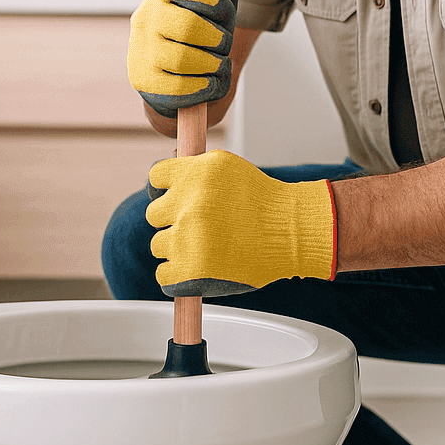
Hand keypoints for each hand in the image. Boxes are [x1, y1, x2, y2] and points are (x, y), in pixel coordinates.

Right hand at [127, 0, 237, 117]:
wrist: (182, 68)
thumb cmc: (205, 23)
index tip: (221, 10)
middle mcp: (143, 16)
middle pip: (188, 25)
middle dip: (218, 37)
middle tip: (223, 43)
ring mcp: (139, 50)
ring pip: (181, 59)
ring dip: (213, 64)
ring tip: (217, 63)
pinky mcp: (143, 80)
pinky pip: (178, 88)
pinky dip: (205, 86)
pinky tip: (210, 80)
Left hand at [146, 150, 336, 296]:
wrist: (289, 232)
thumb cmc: (264, 202)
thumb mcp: (226, 168)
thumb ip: (194, 171)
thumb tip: (167, 181)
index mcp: (194, 175)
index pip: (156, 178)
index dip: (164, 190)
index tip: (174, 199)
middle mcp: (186, 205)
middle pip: (155, 214)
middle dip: (174, 220)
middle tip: (199, 227)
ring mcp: (185, 239)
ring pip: (159, 245)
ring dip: (177, 248)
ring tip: (205, 248)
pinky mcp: (188, 270)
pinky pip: (163, 275)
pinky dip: (176, 276)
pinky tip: (195, 269)